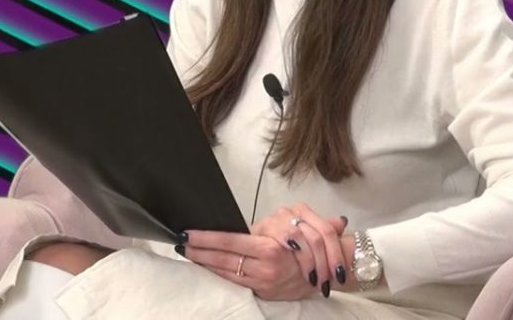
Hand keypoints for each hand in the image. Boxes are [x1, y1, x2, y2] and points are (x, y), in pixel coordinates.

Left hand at [178, 203, 349, 300]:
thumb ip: (271, 226)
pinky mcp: (263, 290)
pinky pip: (236, 281)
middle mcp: (265, 267)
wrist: (330, 269)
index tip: (189, 234)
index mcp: (272, 248)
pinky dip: (219, 273)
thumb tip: (242, 224)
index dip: (208, 239)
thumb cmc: (313, 241)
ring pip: (227, 271)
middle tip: (181, 243)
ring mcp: (263, 281)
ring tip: (189, 253)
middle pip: (224, 258)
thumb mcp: (296, 223)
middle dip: (200, 251)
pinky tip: (207, 266)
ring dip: (206, 263)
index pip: (231, 242)